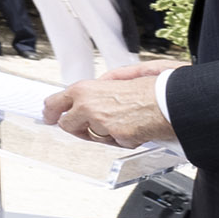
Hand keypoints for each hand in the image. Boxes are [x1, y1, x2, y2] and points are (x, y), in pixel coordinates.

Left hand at [45, 64, 169, 146]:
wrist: (169, 101)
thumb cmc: (150, 88)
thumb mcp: (120, 76)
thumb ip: (101, 83)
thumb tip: (95, 85)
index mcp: (84, 89)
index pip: (54, 103)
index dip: (50, 112)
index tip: (49, 116)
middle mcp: (87, 106)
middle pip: (66, 125)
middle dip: (75, 126)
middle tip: (85, 124)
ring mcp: (100, 124)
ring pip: (90, 135)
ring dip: (100, 131)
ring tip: (119, 120)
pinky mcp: (114, 137)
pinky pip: (110, 141)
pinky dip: (118, 138)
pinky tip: (130, 127)